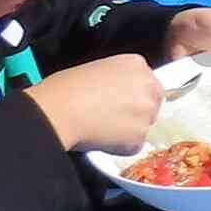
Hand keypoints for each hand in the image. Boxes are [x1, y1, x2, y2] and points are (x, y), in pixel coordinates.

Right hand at [25, 53, 163, 158]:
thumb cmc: (66, 88)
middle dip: (136, 112)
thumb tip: (118, 94)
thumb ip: (117, 79)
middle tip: (111, 117)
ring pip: (143, 126)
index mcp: (136, 64)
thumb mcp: (97, 68)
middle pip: (152, 103)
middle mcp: (148, 86)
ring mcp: (147, 112)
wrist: (58, 109)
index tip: (118, 101)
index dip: (131, 95)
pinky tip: (101, 138)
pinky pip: (134, 145)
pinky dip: (120, 147)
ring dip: (127, 130)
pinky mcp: (140, 136)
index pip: (147, 83)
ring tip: (101, 127)